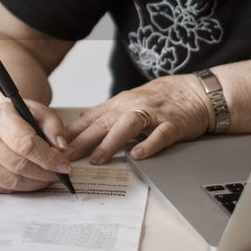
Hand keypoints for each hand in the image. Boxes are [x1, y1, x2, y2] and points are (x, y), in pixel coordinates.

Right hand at [0, 99, 73, 193]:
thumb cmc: (17, 119)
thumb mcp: (38, 113)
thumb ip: (53, 126)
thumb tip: (61, 148)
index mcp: (1, 117)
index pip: (25, 143)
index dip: (48, 157)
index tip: (64, 164)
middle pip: (19, 165)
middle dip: (45, 172)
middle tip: (59, 172)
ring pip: (13, 181)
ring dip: (36, 182)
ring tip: (47, 176)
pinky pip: (4, 189)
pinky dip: (22, 187)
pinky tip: (30, 178)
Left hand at [63, 74, 212, 164]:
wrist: (197, 92)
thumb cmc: (163, 99)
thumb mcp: (130, 102)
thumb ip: (108, 115)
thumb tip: (81, 126)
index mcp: (120, 103)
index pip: (90, 118)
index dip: (71, 133)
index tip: (53, 146)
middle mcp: (132, 106)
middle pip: (102, 123)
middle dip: (81, 142)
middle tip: (65, 158)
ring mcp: (153, 114)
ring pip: (126, 126)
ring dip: (110, 143)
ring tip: (98, 159)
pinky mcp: (173, 124)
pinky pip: (160, 134)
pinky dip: (149, 144)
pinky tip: (139, 155)